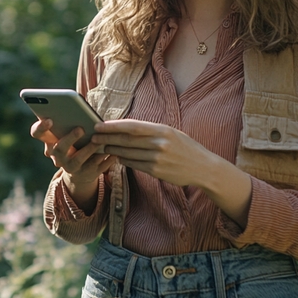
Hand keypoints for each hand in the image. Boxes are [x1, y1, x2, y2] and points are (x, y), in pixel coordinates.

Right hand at [30, 118, 116, 186]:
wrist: (81, 171)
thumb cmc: (75, 142)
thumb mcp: (68, 131)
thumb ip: (69, 120)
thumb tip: (77, 106)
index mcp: (50, 142)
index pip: (37, 133)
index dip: (41, 127)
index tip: (49, 119)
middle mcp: (57, 157)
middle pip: (58, 149)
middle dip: (68, 139)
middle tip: (79, 128)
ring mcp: (71, 168)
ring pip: (77, 160)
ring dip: (88, 149)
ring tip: (98, 139)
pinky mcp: (87, 175)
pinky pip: (96, 168)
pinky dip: (105, 160)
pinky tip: (112, 152)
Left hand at [90, 119, 216, 186]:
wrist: (204, 168)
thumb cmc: (186, 148)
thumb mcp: (172, 133)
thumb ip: (152, 131)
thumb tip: (128, 128)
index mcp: (163, 130)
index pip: (132, 126)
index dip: (113, 126)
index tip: (99, 125)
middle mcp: (159, 143)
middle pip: (126, 140)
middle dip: (107, 138)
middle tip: (93, 137)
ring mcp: (158, 159)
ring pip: (128, 154)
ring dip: (113, 150)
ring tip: (101, 147)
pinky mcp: (157, 171)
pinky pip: (135, 165)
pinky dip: (124, 160)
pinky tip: (116, 157)